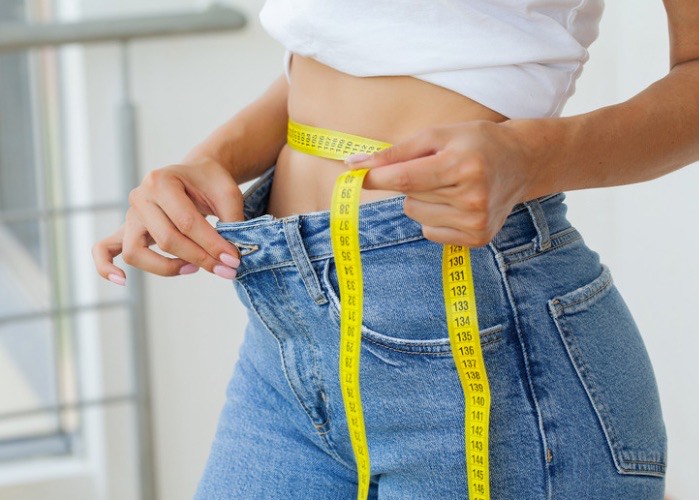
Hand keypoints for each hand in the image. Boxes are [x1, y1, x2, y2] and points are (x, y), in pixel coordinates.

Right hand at [92, 158, 243, 284]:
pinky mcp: (126, 230)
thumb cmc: (209, 183)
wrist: (195, 173)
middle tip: (227, 269)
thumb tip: (232, 256)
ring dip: (166, 267)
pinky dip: (106, 266)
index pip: (186, 222)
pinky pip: (104, 249)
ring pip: (136, 252)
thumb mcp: (227, 193)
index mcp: (162, 180)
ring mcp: (130, 215)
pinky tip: (122, 281)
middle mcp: (140, 197)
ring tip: (193, 268)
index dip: (212, 245)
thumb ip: (231, 221)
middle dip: (200, 258)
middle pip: (166, 239)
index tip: (233, 260)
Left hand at [345, 120, 538, 246]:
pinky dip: (435, 216)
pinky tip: (457, 202)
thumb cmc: (475, 143)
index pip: (405, 178)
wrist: (522, 162)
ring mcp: (476, 222)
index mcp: (463, 165)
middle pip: (410, 196)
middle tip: (440, 168)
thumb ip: (396, 152)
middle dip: (412, 181)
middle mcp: (473, 197)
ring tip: (451, 185)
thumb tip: (353, 165)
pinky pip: (429, 231)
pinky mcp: (478, 238)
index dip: (376, 178)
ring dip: (424, 200)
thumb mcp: (438, 135)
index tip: (353, 175)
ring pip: (417, 214)